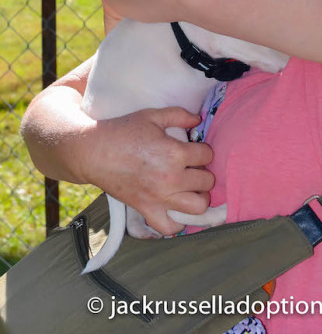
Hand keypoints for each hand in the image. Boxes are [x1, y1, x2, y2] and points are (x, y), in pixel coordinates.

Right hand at [81, 106, 214, 235]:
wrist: (93, 151)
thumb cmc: (122, 131)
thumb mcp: (152, 116)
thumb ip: (179, 115)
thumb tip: (198, 119)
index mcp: (174, 152)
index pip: (207, 155)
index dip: (203, 149)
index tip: (194, 149)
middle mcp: (171, 178)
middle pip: (207, 182)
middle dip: (203, 172)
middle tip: (192, 167)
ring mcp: (159, 197)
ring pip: (198, 207)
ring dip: (199, 197)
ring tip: (191, 188)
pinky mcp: (146, 210)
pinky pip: (170, 228)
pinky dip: (177, 223)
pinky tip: (176, 209)